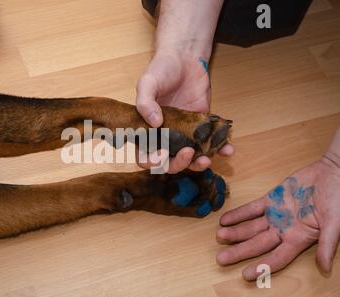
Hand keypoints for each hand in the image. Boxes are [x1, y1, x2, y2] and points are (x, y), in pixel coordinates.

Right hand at [136, 50, 233, 172]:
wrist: (185, 57)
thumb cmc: (161, 69)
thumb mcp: (147, 83)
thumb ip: (145, 102)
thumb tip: (154, 123)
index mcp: (146, 130)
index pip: (144, 155)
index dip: (151, 161)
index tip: (162, 155)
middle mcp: (165, 136)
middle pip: (169, 162)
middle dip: (178, 164)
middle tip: (189, 153)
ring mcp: (185, 133)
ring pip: (190, 158)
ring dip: (198, 164)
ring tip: (207, 160)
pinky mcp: (203, 127)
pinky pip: (211, 143)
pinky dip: (220, 149)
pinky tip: (228, 149)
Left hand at [216, 158, 339, 279]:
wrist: (333, 173)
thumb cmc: (337, 199)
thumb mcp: (335, 222)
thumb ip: (327, 244)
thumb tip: (325, 268)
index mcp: (299, 238)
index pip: (277, 258)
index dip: (262, 267)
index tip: (245, 275)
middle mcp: (284, 230)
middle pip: (258, 244)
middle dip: (239, 252)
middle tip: (220, 259)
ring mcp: (275, 215)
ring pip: (251, 227)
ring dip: (235, 233)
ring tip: (219, 236)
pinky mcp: (271, 199)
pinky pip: (251, 209)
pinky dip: (238, 214)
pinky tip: (224, 220)